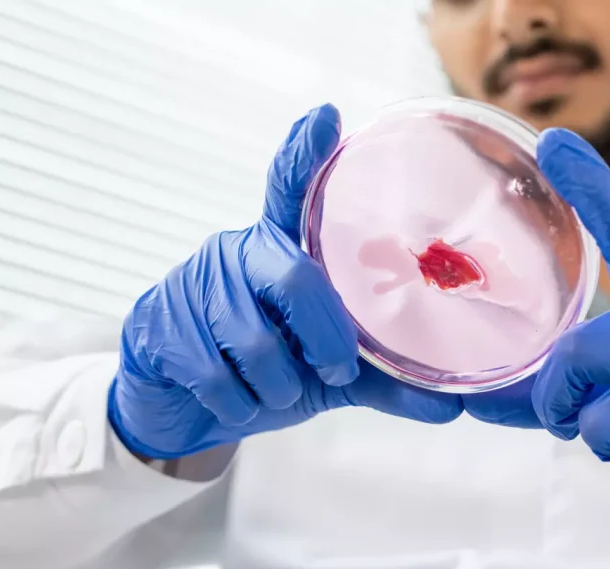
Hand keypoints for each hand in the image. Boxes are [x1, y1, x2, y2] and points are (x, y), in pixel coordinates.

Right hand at [109, 104, 461, 459]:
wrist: (184, 411)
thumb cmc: (268, 373)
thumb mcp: (327, 375)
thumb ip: (384, 383)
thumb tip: (453, 408)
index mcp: (283, 250)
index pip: (290, 190)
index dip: (305, 154)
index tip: (326, 116)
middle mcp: (238, 252)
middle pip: (295, 278)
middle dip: (326, 337)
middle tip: (337, 370)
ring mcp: (193, 284)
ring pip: (256, 340)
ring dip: (279, 385)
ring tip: (279, 392)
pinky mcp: (156, 325)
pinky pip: (213, 373)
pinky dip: (239, 404)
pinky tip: (238, 403)